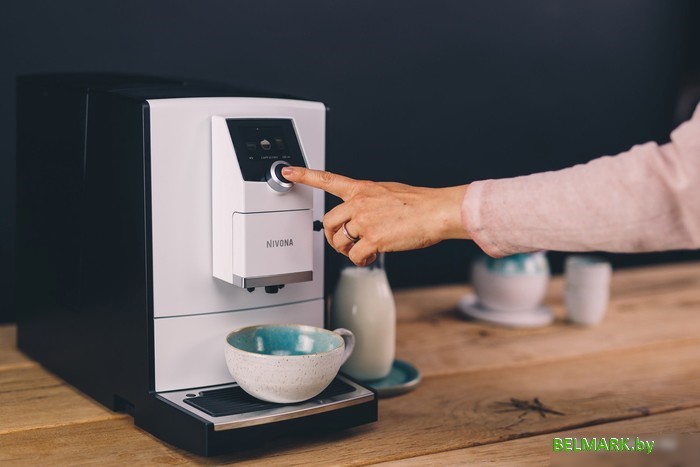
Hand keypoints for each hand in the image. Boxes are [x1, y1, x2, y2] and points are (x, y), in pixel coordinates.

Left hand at [281, 166, 469, 265]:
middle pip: (328, 221)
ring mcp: (364, 221)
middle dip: (332, 236)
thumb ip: (369, 201)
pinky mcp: (372, 239)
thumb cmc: (418, 204)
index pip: (327, 179)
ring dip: (346, 250)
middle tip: (342, 243)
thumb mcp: (388, 192)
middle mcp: (359, 203)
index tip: (287, 171)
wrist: (435, 212)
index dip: (304, 175)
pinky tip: (372, 256)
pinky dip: (360, 260)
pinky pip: (354, 255)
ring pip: (339, 240)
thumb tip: (362, 215)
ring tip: (362, 250)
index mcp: (362, 189)